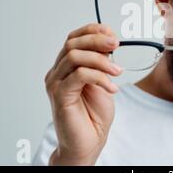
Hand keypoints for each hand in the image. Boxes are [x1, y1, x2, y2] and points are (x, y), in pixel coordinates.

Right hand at [44, 23, 121, 164]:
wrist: (89, 141)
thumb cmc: (94, 114)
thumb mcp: (103, 80)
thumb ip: (102, 62)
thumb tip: (110, 41)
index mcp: (66, 66)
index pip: (74, 38)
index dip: (92, 31)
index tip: (112, 34)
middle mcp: (57, 72)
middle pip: (72, 43)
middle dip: (97, 40)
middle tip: (116, 45)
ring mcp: (56, 83)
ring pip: (74, 56)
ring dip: (101, 60)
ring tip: (117, 72)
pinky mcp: (60, 96)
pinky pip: (79, 75)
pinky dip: (99, 77)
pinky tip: (111, 88)